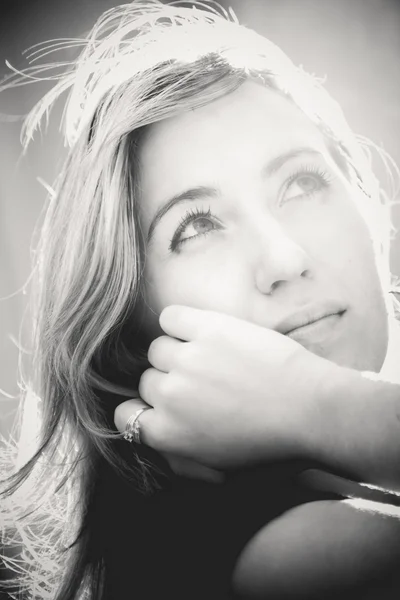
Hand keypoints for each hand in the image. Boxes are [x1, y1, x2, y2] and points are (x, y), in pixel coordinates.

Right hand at [115, 305, 335, 468]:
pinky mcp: (207, 328)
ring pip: (158, 348)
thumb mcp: (217, 468)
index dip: (142, 408)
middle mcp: (169, 396)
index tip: (161, 403)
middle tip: (204, 384)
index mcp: (168, 433)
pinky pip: (171, 317)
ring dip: (178, 352)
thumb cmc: (271, 444)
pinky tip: (202, 331)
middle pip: (147, 380)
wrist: (311, 411)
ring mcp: (187, 359)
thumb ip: (177, 455)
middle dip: (169, 382)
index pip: (125, 415)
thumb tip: (152, 435)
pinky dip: (180, 322)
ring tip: (210, 358)